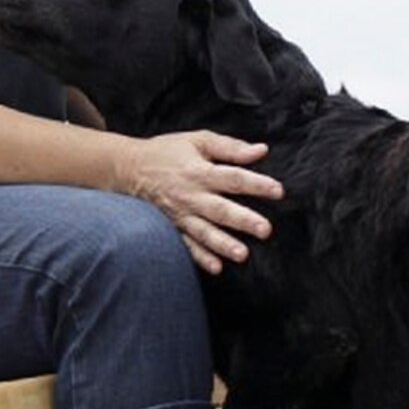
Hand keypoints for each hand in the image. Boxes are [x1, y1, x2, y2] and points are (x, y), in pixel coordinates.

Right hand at [118, 130, 280, 272]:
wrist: (129, 168)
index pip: (233, 178)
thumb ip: (230, 147)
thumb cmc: (168, 152)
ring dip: (223, 244)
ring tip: (243, 254)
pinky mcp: (173, 228)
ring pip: (205, 232)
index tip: (278, 191)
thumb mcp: (198, 140)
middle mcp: (191, 195)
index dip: (256, 184)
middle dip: (243, 220)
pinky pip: (187, 245)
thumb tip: (261, 151)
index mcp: (200, 171)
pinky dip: (200, 257)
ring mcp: (181, 215)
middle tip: (265, 229)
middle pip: (221, 209)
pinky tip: (216, 268)